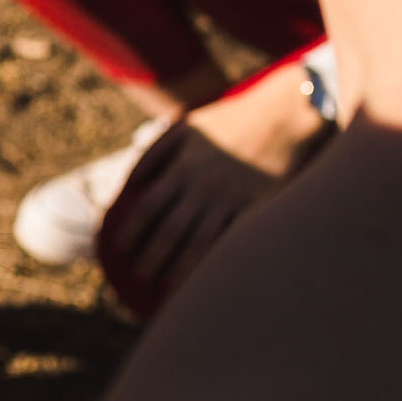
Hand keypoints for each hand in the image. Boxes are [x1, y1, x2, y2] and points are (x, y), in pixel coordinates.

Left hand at [98, 60, 335, 312]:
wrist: (283, 115)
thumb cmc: (231, 121)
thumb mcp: (187, 128)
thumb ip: (154, 152)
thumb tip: (130, 183)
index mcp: (183, 167)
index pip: (146, 207)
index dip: (129, 231)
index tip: (118, 249)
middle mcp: (203, 187)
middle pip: (169, 231)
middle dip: (150, 257)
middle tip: (138, 276)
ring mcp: (231, 199)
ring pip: (199, 243)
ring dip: (179, 268)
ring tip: (165, 285)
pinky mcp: (257, 207)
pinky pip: (232, 241)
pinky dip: (216, 261)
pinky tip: (207, 277)